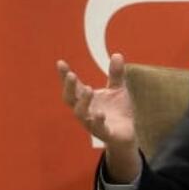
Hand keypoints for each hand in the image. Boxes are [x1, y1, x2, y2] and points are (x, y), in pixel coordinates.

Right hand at [57, 53, 140, 181]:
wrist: (128, 134)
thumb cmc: (118, 111)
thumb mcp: (118, 90)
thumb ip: (116, 74)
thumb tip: (117, 54)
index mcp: (86, 99)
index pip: (72, 86)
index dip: (65, 75)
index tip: (60, 63)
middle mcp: (85, 110)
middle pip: (70, 99)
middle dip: (69, 87)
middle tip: (71, 75)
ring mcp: (92, 123)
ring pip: (81, 114)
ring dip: (83, 102)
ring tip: (88, 89)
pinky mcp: (104, 133)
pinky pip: (97, 128)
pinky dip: (97, 120)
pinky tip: (100, 113)